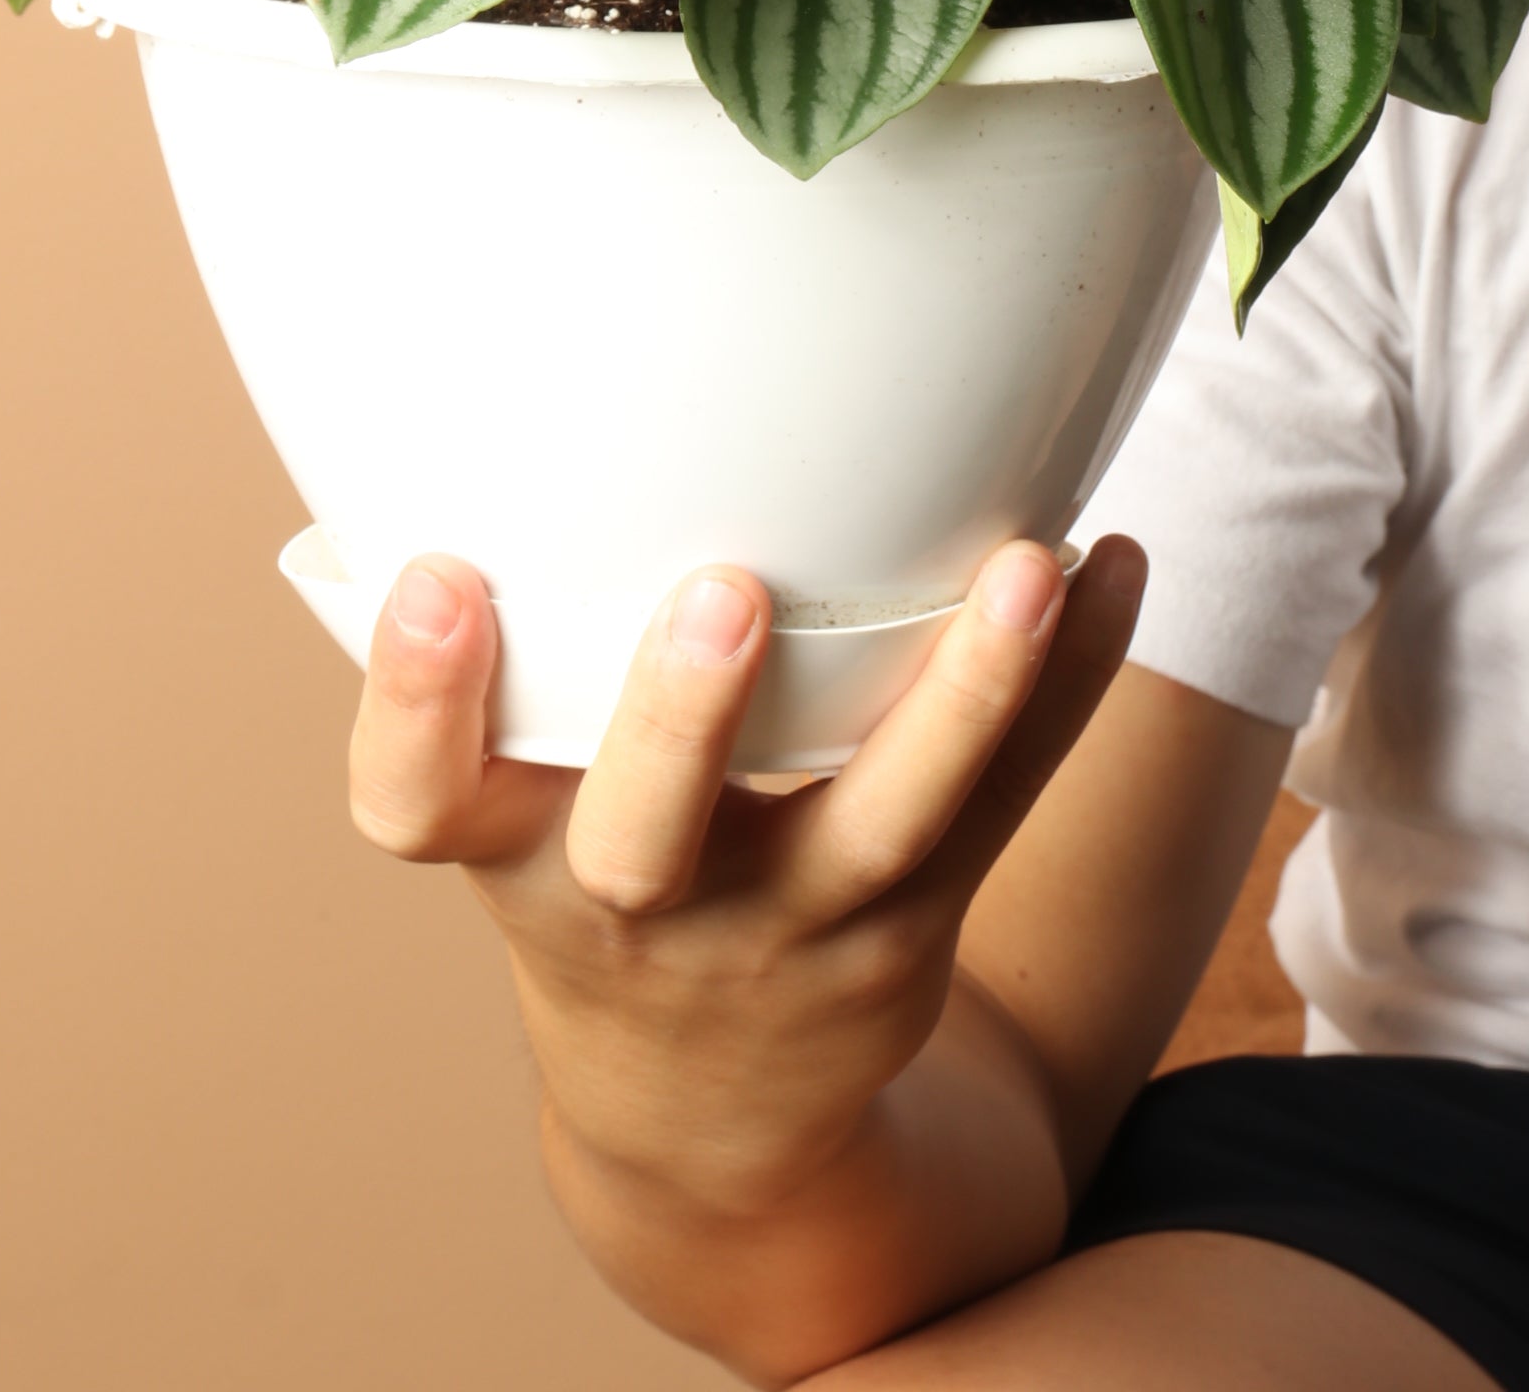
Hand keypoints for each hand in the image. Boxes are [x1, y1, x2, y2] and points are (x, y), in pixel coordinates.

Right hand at [346, 533, 1147, 1248]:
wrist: (702, 1126)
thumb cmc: (592, 879)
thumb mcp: (514, 800)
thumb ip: (518, 656)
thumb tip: (507, 402)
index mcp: (509, 855)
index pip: (415, 803)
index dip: (413, 702)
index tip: (434, 579)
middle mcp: (636, 911)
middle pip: (647, 838)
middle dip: (682, 719)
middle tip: (724, 592)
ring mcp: (787, 931)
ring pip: (883, 824)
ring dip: (966, 696)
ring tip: (1028, 571)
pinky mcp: (910, 929)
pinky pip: (1002, 806)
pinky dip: (1067, 684)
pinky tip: (1115, 568)